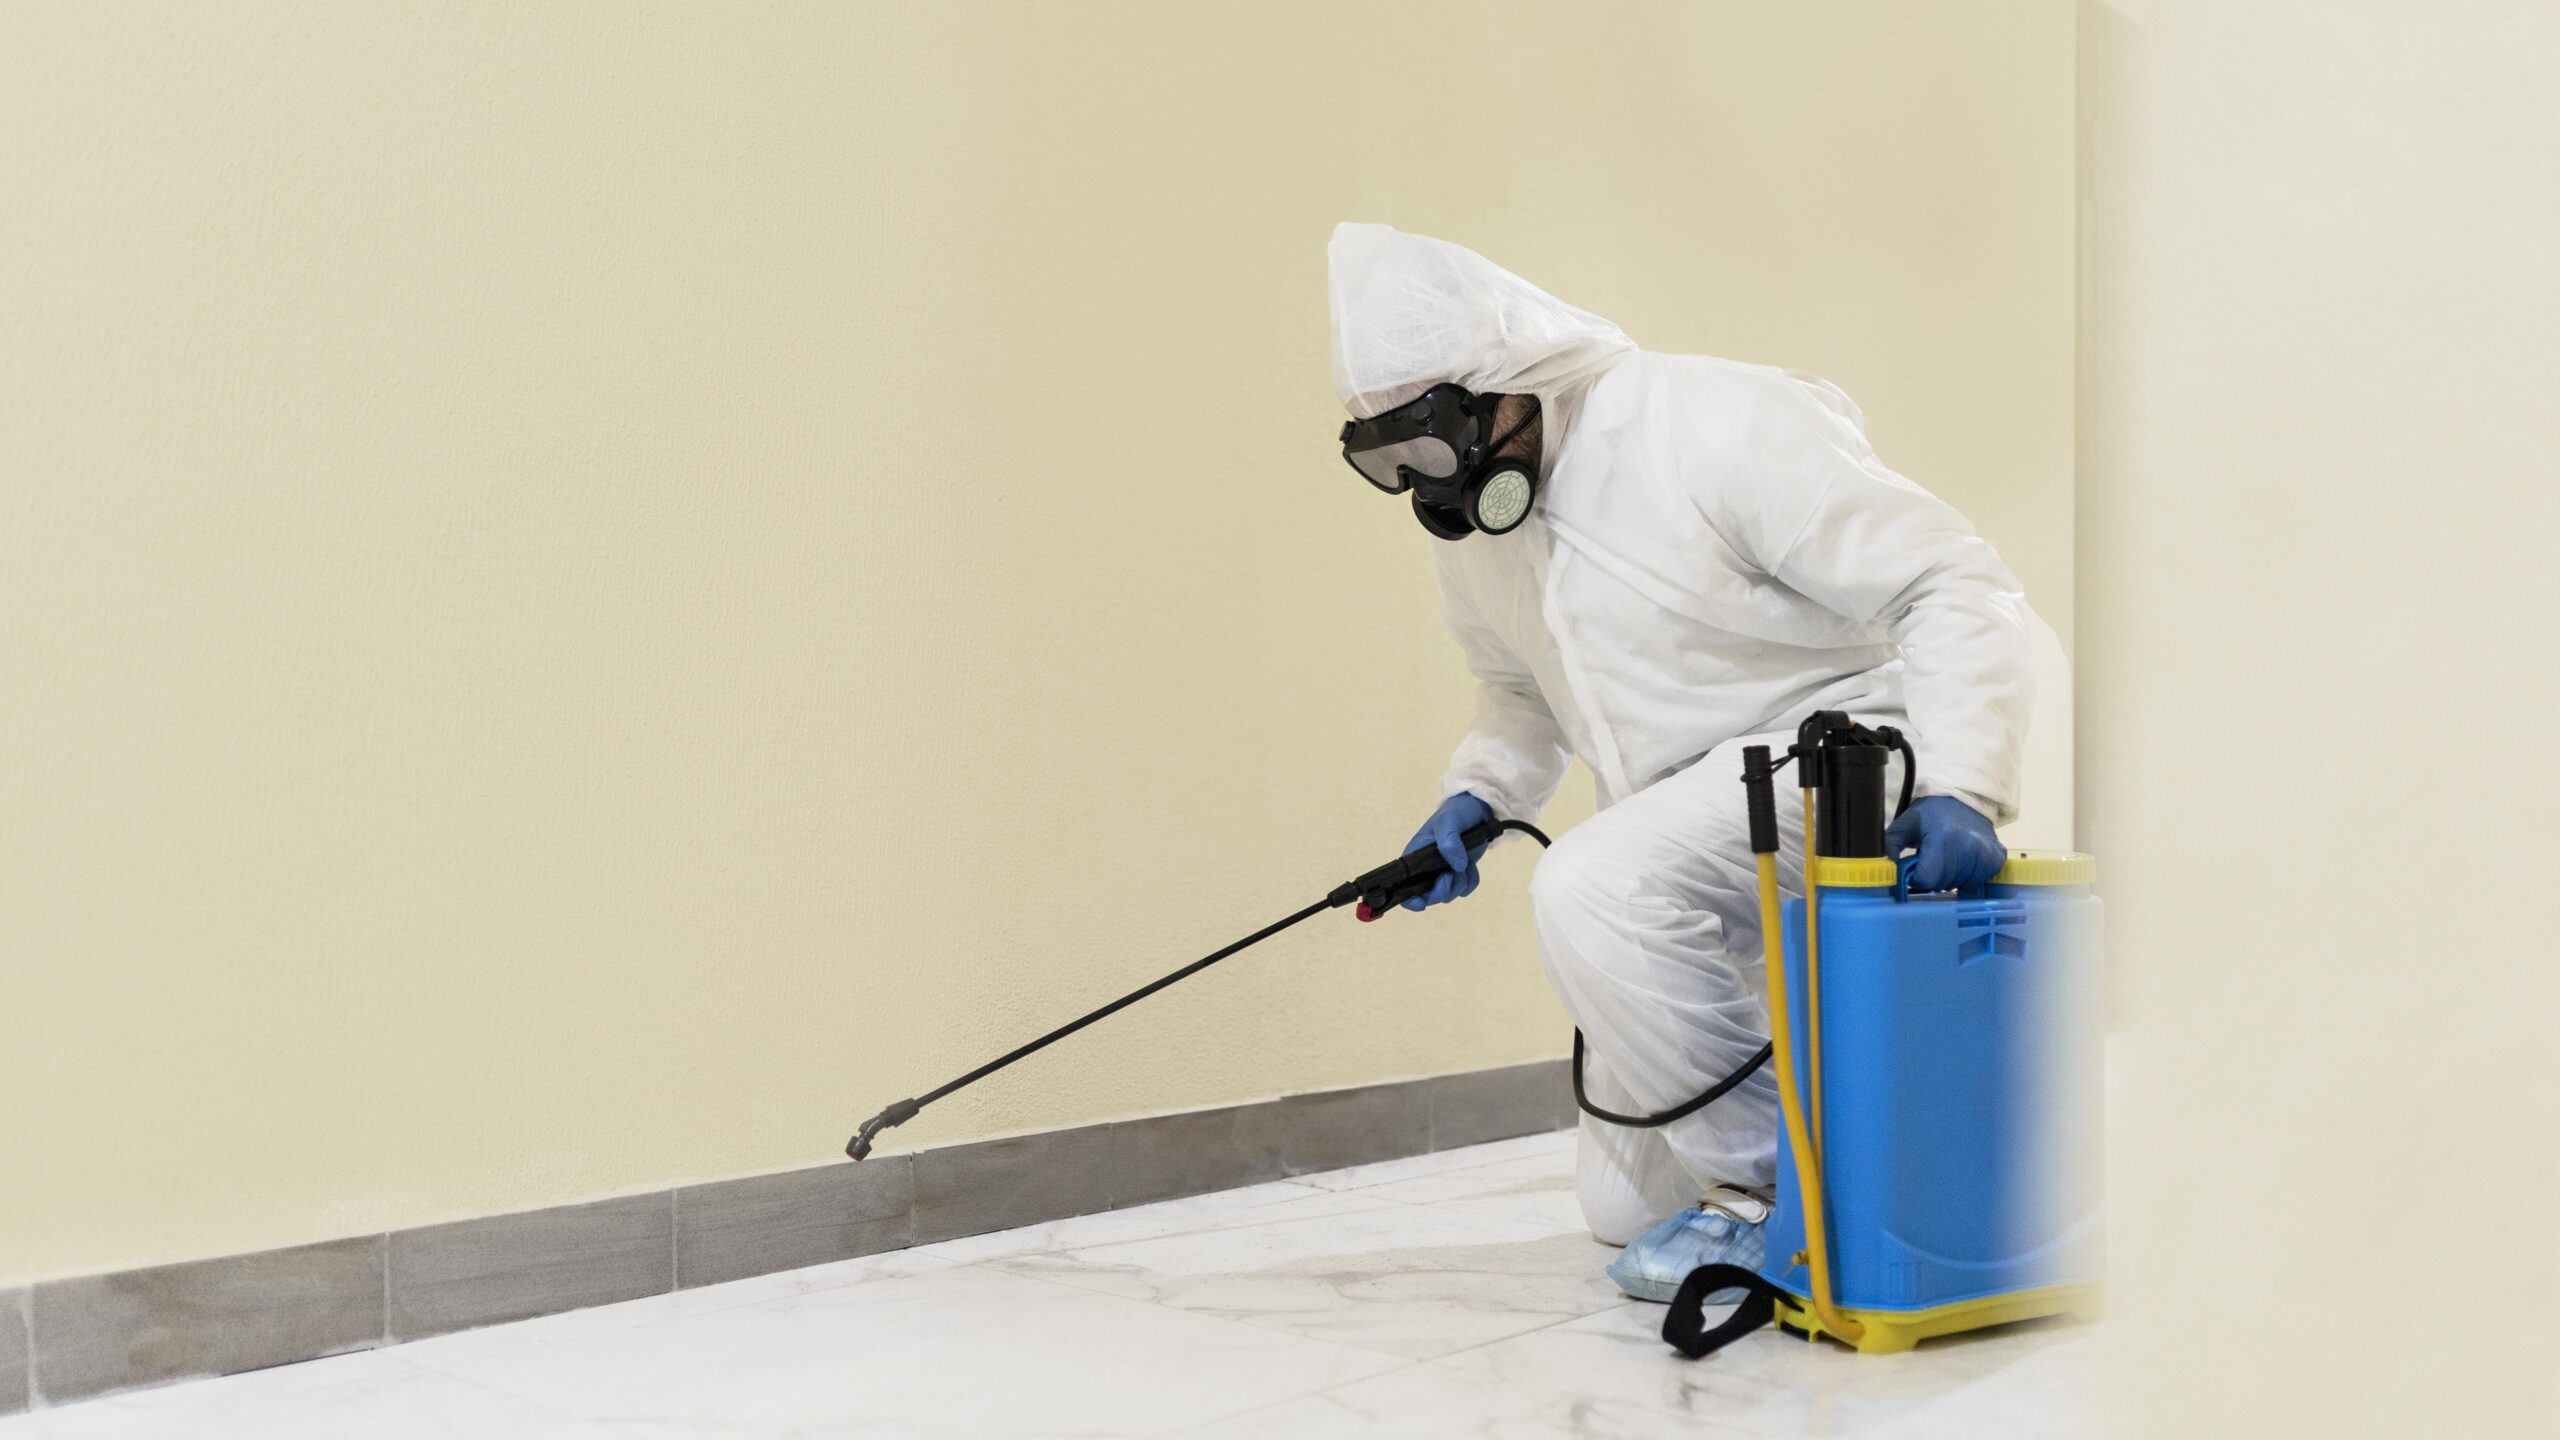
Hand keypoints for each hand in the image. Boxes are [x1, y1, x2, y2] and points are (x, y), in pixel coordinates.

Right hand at [1401, 792, 1495, 910]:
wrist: (1478, 809)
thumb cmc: (1457, 811)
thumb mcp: (1449, 821)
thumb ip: (1449, 842)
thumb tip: (1455, 865)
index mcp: (1415, 855)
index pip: (1403, 885)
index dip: (1409, 899)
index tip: (1421, 902)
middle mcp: (1426, 867)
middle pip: (1428, 895)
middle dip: (1442, 890)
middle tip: (1450, 876)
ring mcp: (1442, 871)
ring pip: (1448, 894)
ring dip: (1459, 883)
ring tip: (1464, 864)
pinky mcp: (1458, 872)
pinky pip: (1464, 888)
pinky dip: (1470, 880)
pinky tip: (1470, 865)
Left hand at [1882, 796, 2005, 892]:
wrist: (1964, 800)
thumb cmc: (1930, 815)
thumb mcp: (1904, 825)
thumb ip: (1889, 847)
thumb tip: (1884, 871)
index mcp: (1943, 837)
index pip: (1929, 879)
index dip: (1918, 878)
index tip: (1917, 868)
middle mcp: (1968, 846)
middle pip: (1944, 884)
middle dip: (1934, 878)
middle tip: (1933, 861)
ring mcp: (1985, 853)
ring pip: (1962, 886)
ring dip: (1952, 879)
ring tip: (1949, 859)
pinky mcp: (1997, 858)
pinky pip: (1978, 881)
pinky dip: (1969, 877)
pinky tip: (1963, 862)